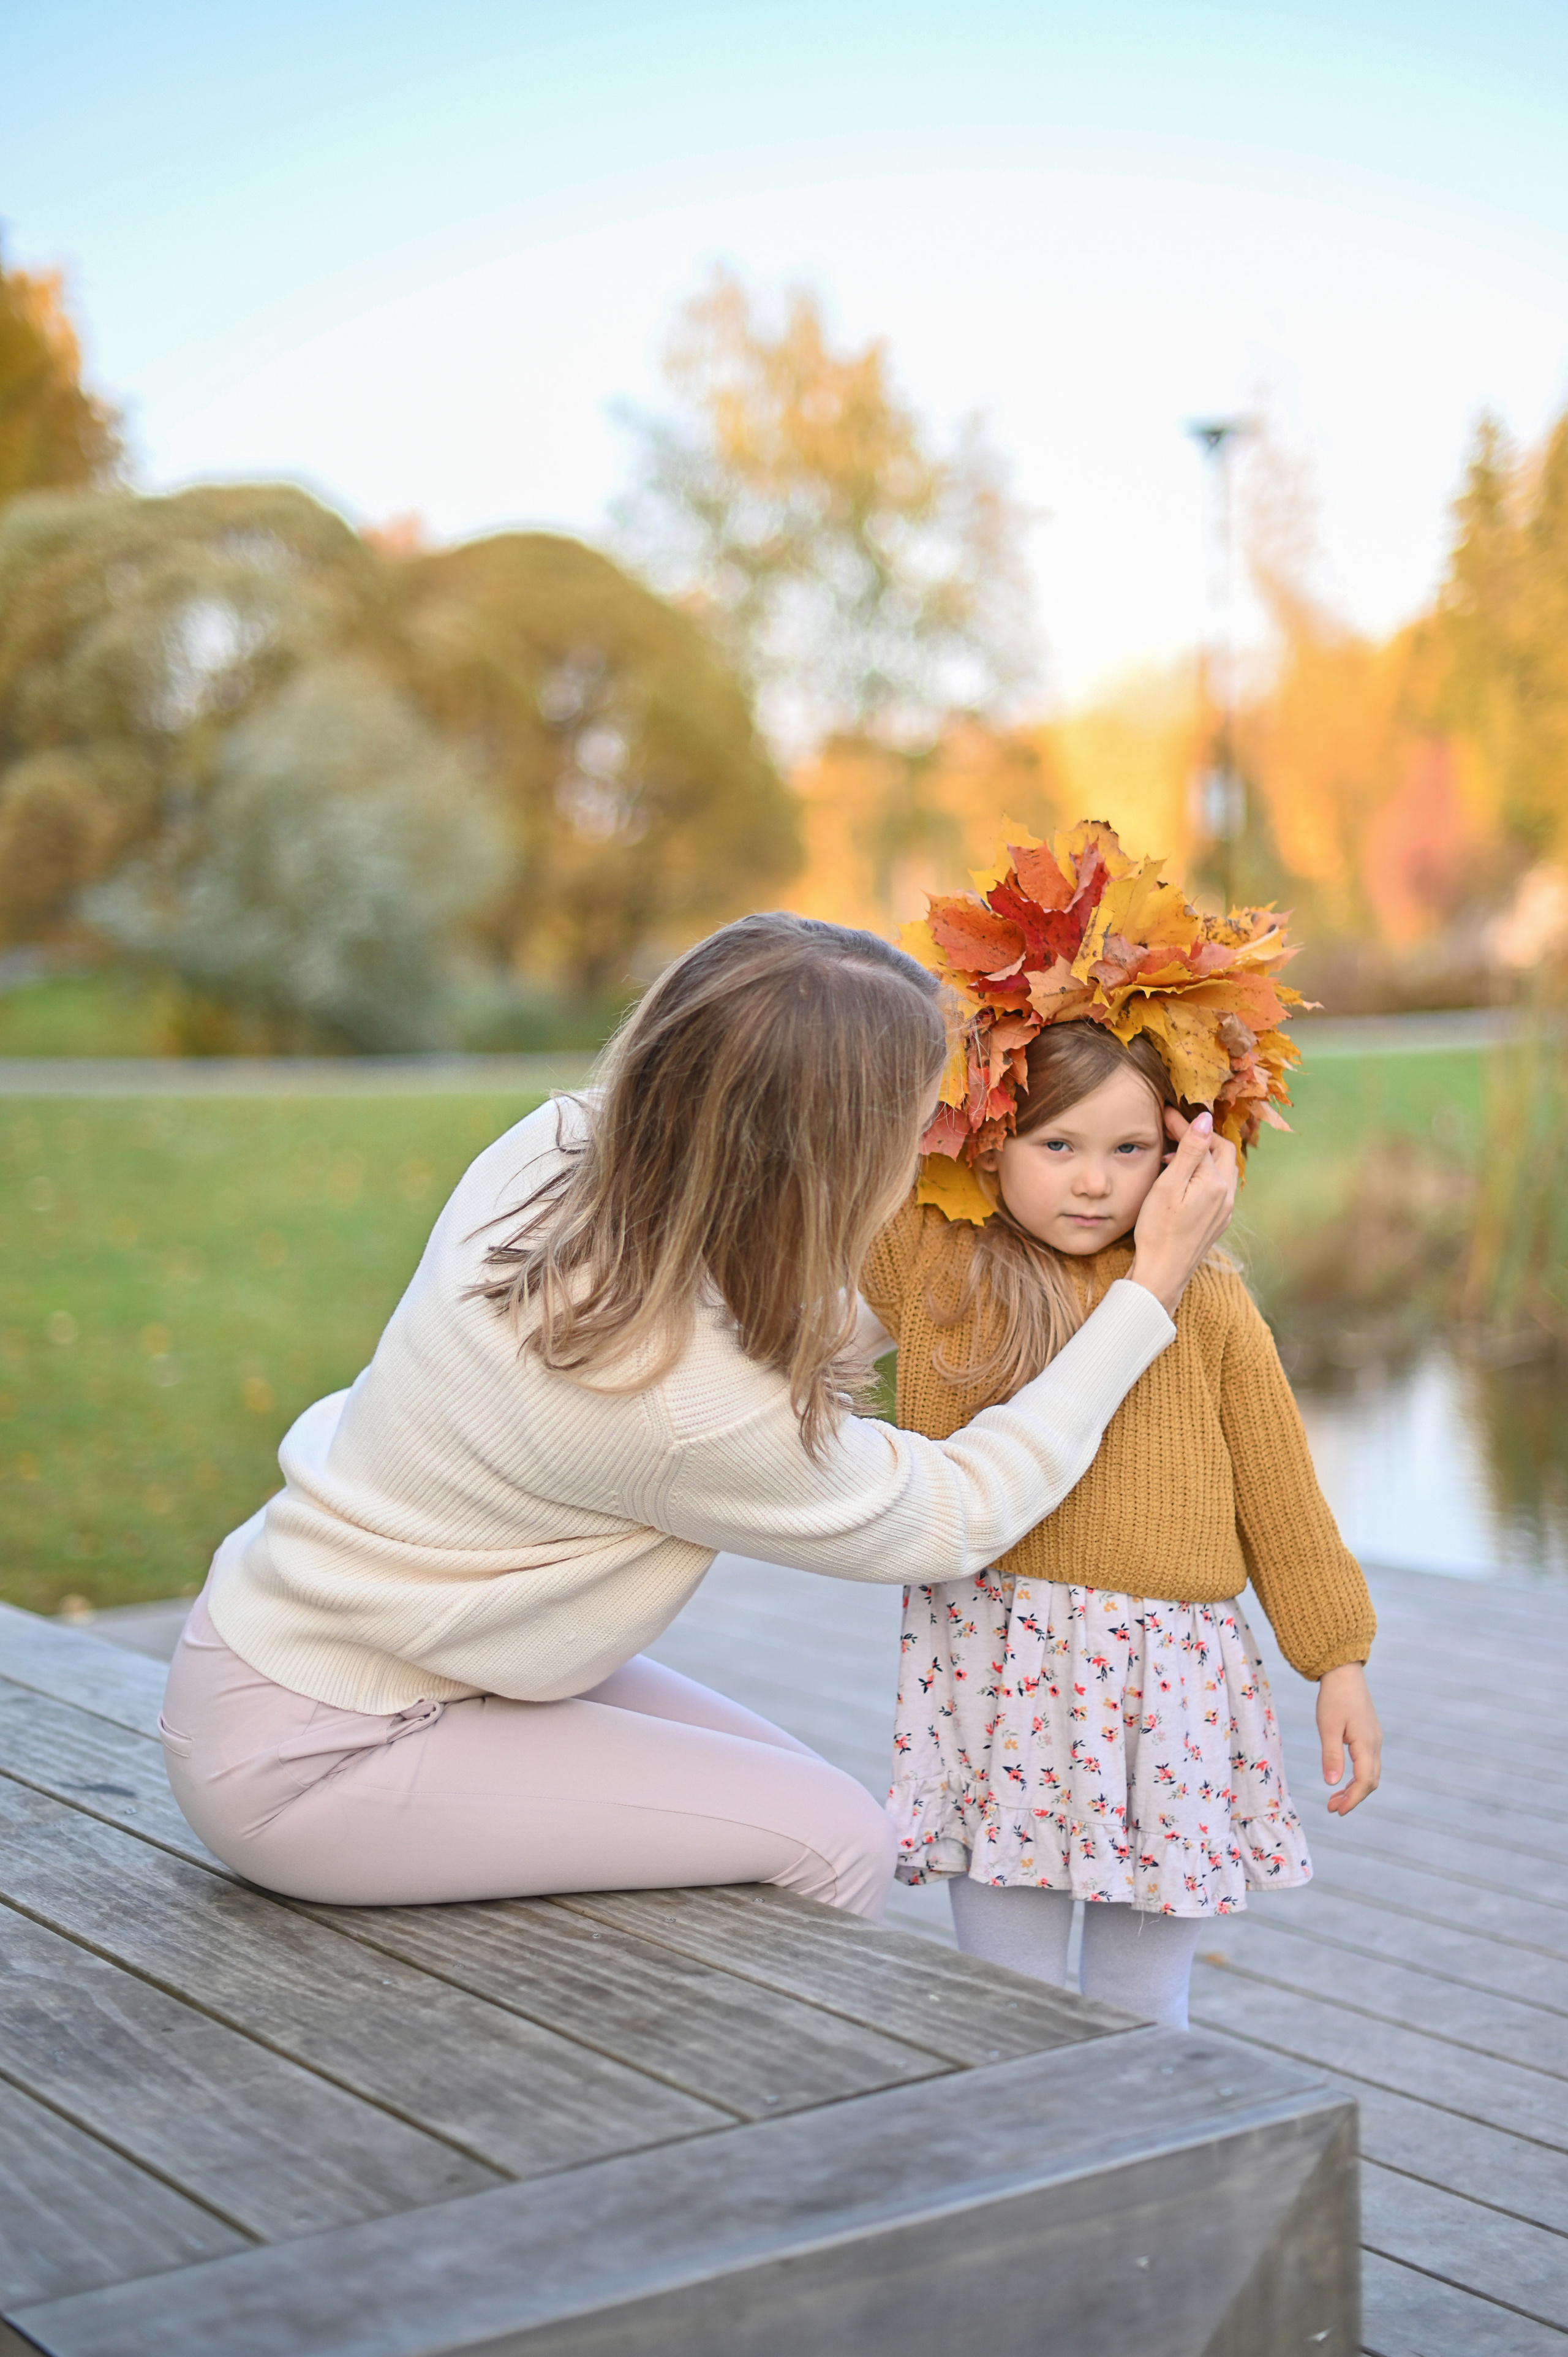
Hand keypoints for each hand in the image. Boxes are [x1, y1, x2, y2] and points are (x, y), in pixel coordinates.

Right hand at [1125, 1110, 1237, 1315]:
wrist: (1162, 1273)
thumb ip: (1189, 1150)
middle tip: (1174, 1130)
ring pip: (1223, 1170)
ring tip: (1177, 1153)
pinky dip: (1205, 1174)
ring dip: (1205, 1155)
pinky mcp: (1217, 1222)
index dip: (1185, 1124)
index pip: (1206, 1141)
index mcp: (1216, 1183)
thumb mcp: (1169, 1185)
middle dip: (1201, 1137)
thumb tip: (1205, 1119)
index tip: (1166, 1113)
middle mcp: (1226, 1196)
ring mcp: (1224, 1211)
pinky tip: (1184, 1180)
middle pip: (1224, 1152)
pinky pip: (1219, 1188)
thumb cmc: (1158, 1231)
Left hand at [1317, 1663, 1381, 1814]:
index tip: (1336, 1811)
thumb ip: (1331, 1755)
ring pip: (1370, 1773)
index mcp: (1366, 1744)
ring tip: (1334, 1799)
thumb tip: (1332, 1783)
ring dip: (1354, 1789)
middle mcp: (1375, 1744)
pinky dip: (1356, 1777)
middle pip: (1370, 1781)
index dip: (1352, 1799)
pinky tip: (1342, 1780)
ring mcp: (1374, 1739)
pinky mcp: (1369, 1735)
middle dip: (1353, 1798)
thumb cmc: (1333, 1698)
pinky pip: (1368, 1763)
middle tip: (1332, 1808)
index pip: (1365, 1781)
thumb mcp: (1328, 1727)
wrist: (1344, 1673)